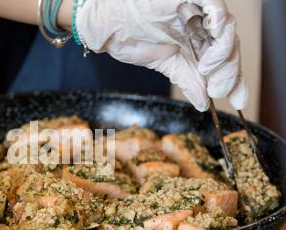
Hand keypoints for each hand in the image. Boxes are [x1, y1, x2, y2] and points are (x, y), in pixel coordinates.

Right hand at [76, 0, 247, 111]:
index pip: (223, 59)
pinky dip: (219, 28)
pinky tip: (210, 51)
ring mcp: (196, 10)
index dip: (233, 78)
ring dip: (224, 54)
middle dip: (230, 72)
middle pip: (229, 46)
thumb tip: (205, 104)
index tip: (238, 100)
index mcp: (196, 39)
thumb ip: (188, 81)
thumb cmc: (130, 39)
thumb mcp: (166, 65)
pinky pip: (215, 7)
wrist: (107, 26)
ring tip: (208, 72)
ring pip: (226, 29)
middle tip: (220, 91)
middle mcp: (200, 24)